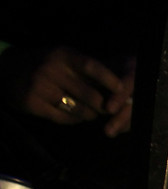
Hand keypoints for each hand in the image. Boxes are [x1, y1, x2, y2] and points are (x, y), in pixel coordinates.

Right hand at [1, 46, 130, 132]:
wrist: (7, 70)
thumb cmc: (46, 65)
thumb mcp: (63, 59)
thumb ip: (86, 71)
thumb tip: (119, 88)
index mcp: (62, 55)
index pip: (91, 66)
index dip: (110, 80)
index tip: (123, 90)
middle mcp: (51, 69)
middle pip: (90, 95)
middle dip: (103, 106)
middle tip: (107, 109)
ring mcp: (40, 87)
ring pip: (79, 110)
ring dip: (89, 114)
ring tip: (89, 112)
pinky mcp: (33, 103)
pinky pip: (64, 118)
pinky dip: (74, 120)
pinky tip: (73, 115)